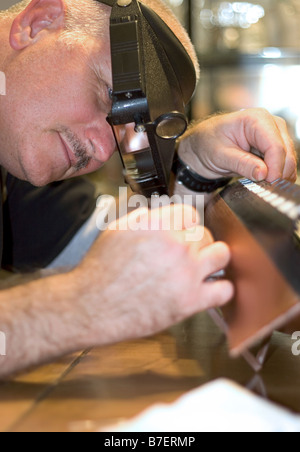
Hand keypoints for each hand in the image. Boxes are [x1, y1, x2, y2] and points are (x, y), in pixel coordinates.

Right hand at [72, 205, 232, 344]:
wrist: (91, 306)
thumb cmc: (100, 270)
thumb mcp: (117, 230)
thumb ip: (144, 217)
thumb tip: (161, 214)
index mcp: (158, 225)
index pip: (191, 213)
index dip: (186, 224)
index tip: (183, 233)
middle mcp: (176, 246)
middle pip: (206, 234)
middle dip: (197, 243)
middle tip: (186, 254)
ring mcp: (186, 273)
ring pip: (221, 255)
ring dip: (213, 260)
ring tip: (201, 268)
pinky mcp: (190, 301)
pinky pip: (224, 290)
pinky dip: (219, 289)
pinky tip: (208, 290)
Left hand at [178, 108, 297, 182]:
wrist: (203, 145)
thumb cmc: (208, 143)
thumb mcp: (220, 155)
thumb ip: (242, 163)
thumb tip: (263, 173)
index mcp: (256, 119)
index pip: (275, 145)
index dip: (275, 167)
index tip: (267, 182)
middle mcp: (270, 124)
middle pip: (286, 152)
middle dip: (278, 172)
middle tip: (264, 188)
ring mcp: (275, 136)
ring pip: (288, 160)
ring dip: (278, 175)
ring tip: (260, 184)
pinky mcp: (275, 148)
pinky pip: (284, 164)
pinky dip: (277, 175)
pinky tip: (264, 181)